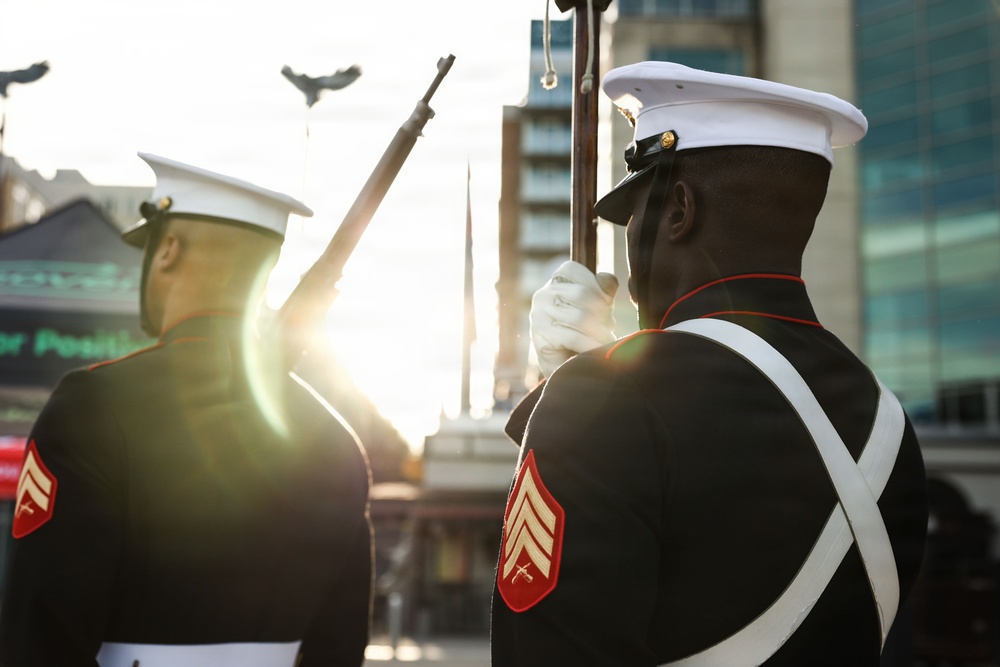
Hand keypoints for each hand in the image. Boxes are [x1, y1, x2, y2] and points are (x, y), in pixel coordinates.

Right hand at [530, 260, 618, 377]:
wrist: (567, 368)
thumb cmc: (584, 331)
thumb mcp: (598, 305)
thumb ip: (603, 290)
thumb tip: (607, 280)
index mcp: (555, 282)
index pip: (573, 270)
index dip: (595, 286)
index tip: (606, 304)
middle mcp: (542, 296)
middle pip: (581, 294)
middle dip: (601, 313)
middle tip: (610, 329)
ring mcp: (538, 318)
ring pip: (578, 317)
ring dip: (599, 332)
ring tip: (608, 342)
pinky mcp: (540, 340)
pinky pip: (571, 338)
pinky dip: (589, 345)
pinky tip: (597, 351)